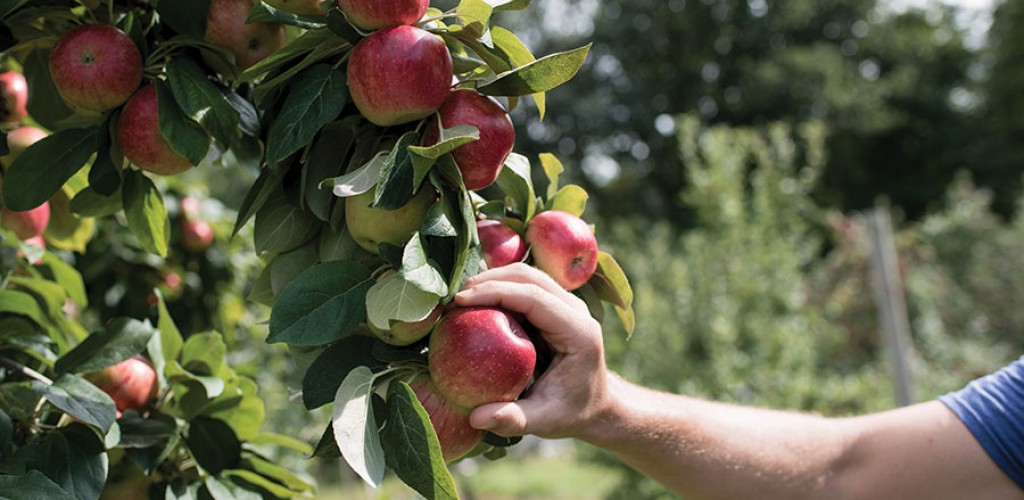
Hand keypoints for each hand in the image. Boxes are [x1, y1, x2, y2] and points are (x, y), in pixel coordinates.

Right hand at [454, 263, 609, 438]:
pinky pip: (526, 286)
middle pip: (530, 277)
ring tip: (460, 298)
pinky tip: (475, 302)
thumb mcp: (547, 421)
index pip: (534, 297)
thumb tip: (477, 417)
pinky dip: (500, 288)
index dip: (496, 292)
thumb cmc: (572, 412)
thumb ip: (514, 420)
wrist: (598, 404)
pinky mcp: (556, 306)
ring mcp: (567, 304)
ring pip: (527, 275)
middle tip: (453, 297)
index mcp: (578, 332)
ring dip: (493, 280)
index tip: (461, 301)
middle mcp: (575, 311)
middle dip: (489, 280)